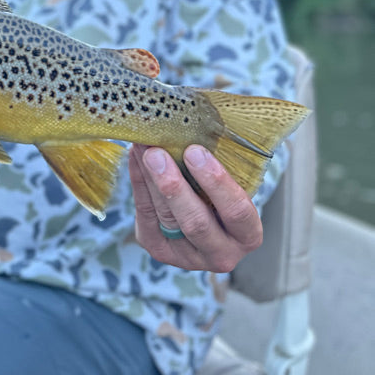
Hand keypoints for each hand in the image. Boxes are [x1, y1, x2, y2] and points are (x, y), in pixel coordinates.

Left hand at [128, 143, 262, 271]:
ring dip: (150, 179)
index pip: (237, 212)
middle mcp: (221, 253)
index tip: (195, 151)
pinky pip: (145, 214)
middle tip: (156, 153)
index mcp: (247, 234)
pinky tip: (135, 158)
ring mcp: (188, 257)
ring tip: (142, 148)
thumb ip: (213, 165)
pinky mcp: (159, 249)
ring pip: (166, 218)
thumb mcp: (228, 183)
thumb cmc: (219, 194)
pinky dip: (139, 183)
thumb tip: (185, 127)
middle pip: (195, 222)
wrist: (201, 220)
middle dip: (173, 186)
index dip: (216, 182)